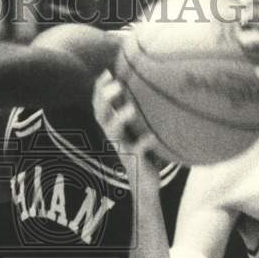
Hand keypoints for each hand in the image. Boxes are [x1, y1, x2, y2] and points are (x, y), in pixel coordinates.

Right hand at [91, 75, 161, 189]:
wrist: (146, 184)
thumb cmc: (146, 151)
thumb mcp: (142, 129)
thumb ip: (145, 111)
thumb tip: (159, 84)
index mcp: (114, 127)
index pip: (100, 105)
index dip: (99, 90)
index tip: (107, 73)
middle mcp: (114, 137)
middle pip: (101, 115)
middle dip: (105, 99)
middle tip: (117, 86)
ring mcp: (122, 149)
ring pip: (113, 133)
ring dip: (120, 119)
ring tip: (131, 109)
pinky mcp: (134, 161)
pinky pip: (136, 151)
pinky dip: (143, 143)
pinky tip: (152, 137)